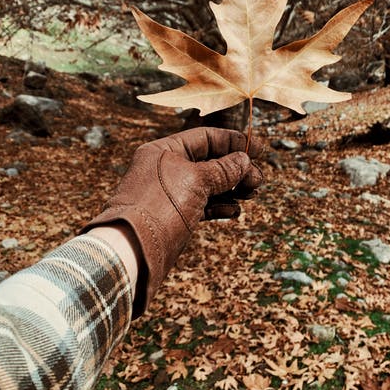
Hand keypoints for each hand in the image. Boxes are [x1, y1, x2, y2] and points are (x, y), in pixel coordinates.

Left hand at [82, 128, 262, 315]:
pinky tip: (235, 210)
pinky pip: (202, 205)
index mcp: (164, 151)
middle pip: (209, 161)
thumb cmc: (159, 208)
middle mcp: (166, 169)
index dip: (233, 142)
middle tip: (258, 180)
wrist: (131, 251)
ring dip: (232, 188)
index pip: (204, 138)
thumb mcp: (196, 181)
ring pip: (208, 184)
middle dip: (236, 168)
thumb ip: (222, 169)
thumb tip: (243, 160)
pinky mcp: (173, 216)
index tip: (258, 149)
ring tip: (252, 194)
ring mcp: (170, 194)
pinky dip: (219, 206)